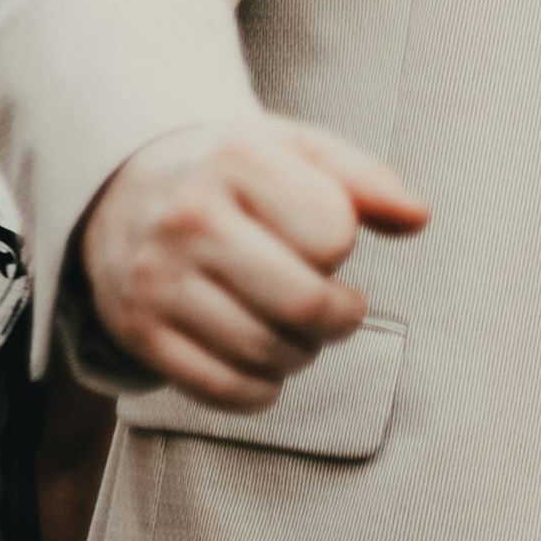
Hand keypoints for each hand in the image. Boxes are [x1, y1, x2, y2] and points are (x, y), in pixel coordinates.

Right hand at [75, 116, 425, 405]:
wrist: (122, 191)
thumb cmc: (230, 172)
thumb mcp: (295, 149)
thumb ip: (364, 178)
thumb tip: (418, 216)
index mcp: (236, 157)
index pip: (331, 232)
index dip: (342, 244)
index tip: (324, 239)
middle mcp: (190, 217)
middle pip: (303, 303)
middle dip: (340, 317)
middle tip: (339, 308)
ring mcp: (158, 279)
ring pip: (264, 353)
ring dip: (303, 355)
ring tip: (299, 331)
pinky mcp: (139, 333)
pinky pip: (222, 391)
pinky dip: (261, 391)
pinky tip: (264, 363)